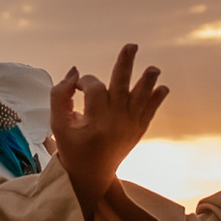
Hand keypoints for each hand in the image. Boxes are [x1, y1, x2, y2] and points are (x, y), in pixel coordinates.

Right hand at [52, 43, 167, 202]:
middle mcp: (115, 123)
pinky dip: (156, 100)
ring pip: (141, 99)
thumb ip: (60, 96)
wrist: (92, 175)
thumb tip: (74, 71)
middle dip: (125, 64)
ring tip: (154, 68)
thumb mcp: (58, 125)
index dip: (84, 82)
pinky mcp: (138, 131)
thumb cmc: (72, 148)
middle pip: (121, 86)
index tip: (76, 87)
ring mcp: (130, 127)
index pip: (94, 89)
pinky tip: (163, 88)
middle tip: (132, 45)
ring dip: (148, 82)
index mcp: (95, 122)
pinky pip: (149, 112)